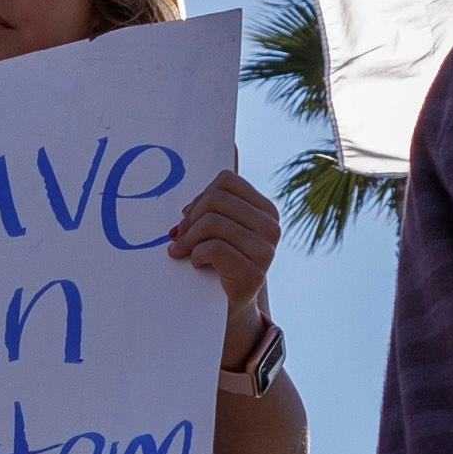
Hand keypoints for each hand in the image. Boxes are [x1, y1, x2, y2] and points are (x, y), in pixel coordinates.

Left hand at [170, 169, 282, 348]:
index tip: (188, 216)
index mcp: (266, 210)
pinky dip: (197, 255)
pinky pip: (214, 248)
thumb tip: (232, 145)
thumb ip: (223, 195)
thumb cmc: (219, 262)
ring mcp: (267, 251)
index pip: (226, 181)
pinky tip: (196, 263)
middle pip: (216, 199)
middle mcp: (272, 228)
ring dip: (189, 239)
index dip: (200, 198)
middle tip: (180, 236)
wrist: (227, 309)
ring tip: (183, 251)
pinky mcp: (255, 274)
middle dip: (190, 219)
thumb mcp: (220, 225)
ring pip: (213, 223)